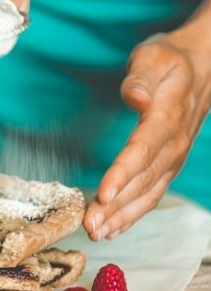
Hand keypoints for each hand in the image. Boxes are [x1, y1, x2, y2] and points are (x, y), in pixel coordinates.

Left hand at [84, 32, 210, 240]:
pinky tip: (116, 227)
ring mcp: (173, 157)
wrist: (203, 67)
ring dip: (122, 216)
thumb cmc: (171, 61)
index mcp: (167, 117)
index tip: (103, 195)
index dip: (123, 174)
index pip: (142, 150)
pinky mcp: (169, 164)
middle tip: (90, 226)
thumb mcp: (154, 57)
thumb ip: (142, 77)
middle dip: (116, 206)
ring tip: (98, 233)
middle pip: (142, 180)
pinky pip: (153, 193)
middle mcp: (173, 144)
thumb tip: (134, 96)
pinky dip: (134, 213)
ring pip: (148, 193)